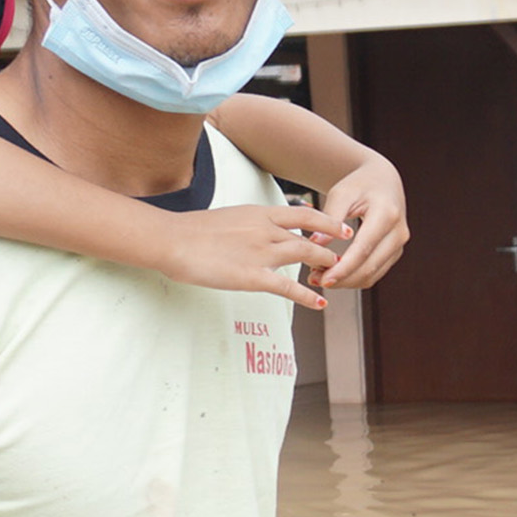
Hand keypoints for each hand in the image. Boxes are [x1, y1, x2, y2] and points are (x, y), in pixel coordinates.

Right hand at [155, 200, 348, 311]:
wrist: (172, 239)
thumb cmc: (192, 230)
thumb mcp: (228, 217)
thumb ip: (249, 224)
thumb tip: (256, 229)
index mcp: (259, 213)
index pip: (303, 214)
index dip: (327, 221)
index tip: (343, 227)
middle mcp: (266, 229)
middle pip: (309, 237)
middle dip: (330, 248)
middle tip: (344, 258)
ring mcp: (261, 252)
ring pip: (305, 255)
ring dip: (325, 266)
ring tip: (337, 275)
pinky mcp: (253, 276)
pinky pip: (288, 286)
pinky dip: (307, 295)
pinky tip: (319, 303)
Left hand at [309, 157, 407, 290]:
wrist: (382, 180)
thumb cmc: (360, 184)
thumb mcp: (341, 194)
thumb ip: (329, 218)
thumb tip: (316, 245)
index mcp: (387, 214)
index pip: (363, 249)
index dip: (343, 269)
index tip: (323, 279)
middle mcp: (398, 233)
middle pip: (369, 267)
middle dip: (341, 279)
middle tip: (314, 279)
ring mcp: (399, 246)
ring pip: (372, 276)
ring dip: (346, 281)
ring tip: (319, 276)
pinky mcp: (394, 254)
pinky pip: (374, 274)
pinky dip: (353, 278)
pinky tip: (334, 273)